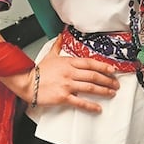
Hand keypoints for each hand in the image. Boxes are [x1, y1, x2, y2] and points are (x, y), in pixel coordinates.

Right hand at [1, 37, 119, 113]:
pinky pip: (80, 102)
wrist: (27, 82)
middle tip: (116, 83)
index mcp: (69, 62)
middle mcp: (70, 73)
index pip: (90, 63)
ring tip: (112, 93)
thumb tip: (60, 36)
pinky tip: (98, 108)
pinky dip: (90, 105)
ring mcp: (67, 85)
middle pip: (94, 75)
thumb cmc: (39, 71)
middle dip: (107, 79)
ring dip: (103, 90)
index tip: (113, 70)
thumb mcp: (50, 55)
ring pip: (90, 87)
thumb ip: (58, 45)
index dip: (103, 66)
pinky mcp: (63, 96)